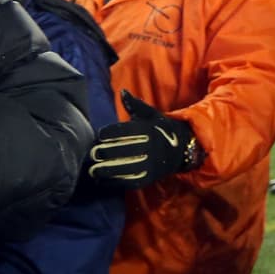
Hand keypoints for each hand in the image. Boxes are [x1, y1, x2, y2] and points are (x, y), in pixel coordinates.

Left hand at [87, 89, 202, 190]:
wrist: (181, 150)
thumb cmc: (161, 130)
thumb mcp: (152, 115)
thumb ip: (135, 105)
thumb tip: (122, 91)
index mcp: (148, 129)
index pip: (120, 131)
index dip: (106, 134)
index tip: (100, 136)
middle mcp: (149, 146)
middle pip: (118, 149)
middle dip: (102, 152)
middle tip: (93, 153)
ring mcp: (148, 163)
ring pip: (120, 167)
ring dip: (103, 169)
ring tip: (92, 169)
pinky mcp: (147, 178)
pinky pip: (125, 181)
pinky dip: (111, 182)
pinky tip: (101, 179)